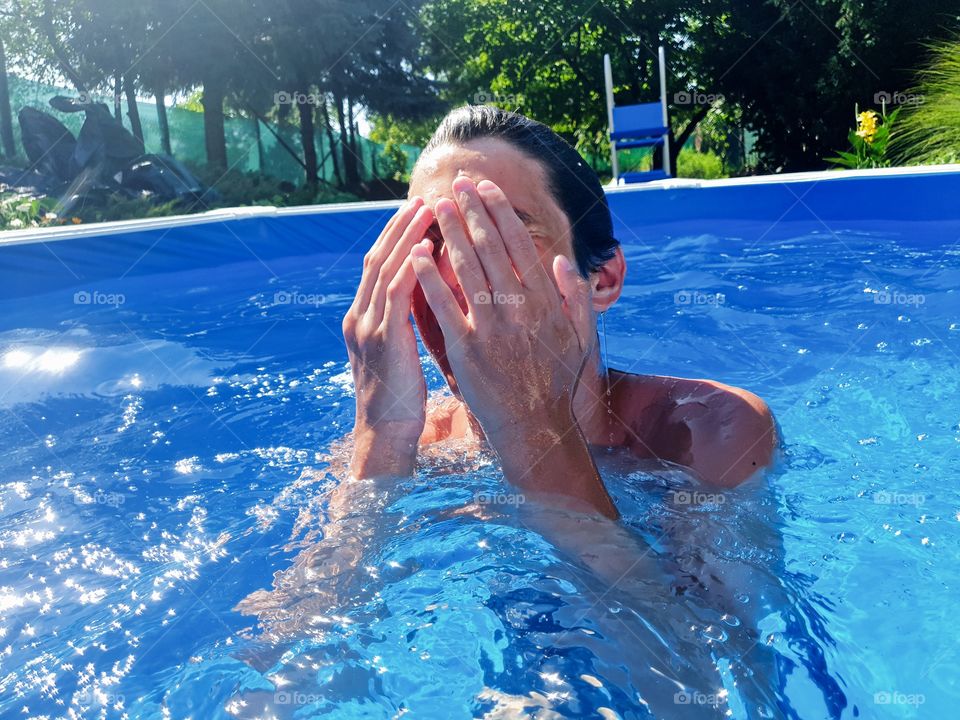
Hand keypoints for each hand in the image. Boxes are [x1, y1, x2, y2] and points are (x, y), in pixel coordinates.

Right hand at [343, 197, 434, 476]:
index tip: (419, 212)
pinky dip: (410, 269)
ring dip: (407, 237)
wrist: (384, 436)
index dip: (397, 236)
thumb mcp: (398, 354)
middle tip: (425, 198)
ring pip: (386, 269)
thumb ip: (403, 323)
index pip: (378, 265)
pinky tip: (425, 249)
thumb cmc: (400, 401)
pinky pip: (395, 295)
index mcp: (362, 318)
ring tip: (429, 211)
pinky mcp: (383, 340)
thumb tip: (425, 295)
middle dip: (401, 226)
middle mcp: (359, 317)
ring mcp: (367, 327)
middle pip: (378, 258)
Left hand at [410, 178, 616, 515]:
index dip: (499, 212)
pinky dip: (430, 277)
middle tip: (455, 184)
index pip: (519, 244)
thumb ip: (575, 297)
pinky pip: (444, 305)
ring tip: (436, 207)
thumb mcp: (579, 337)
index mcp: (545, 301)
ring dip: (450, 233)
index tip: (485, 189)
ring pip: (467, 268)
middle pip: (490, 248)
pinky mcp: (466, 348)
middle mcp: (519, 308)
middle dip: (472, 211)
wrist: (534, 426)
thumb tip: (561, 263)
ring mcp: (492, 327)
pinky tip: (417, 253)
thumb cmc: (555, 382)